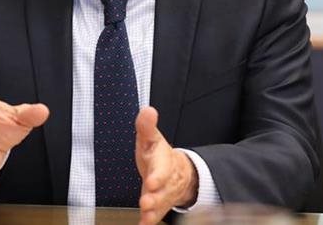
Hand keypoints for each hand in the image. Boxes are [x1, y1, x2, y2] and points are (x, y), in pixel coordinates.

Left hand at [135, 106, 198, 224]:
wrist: (176, 171)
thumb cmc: (159, 154)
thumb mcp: (150, 138)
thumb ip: (146, 126)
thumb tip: (147, 109)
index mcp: (163, 161)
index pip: (162, 168)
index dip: (158, 175)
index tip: (151, 181)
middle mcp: (166, 179)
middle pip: (163, 189)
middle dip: (155, 196)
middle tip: (145, 202)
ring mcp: (164, 194)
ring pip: (161, 204)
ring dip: (153, 210)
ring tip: (145, 216)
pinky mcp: (159, 206)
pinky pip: (157, 214)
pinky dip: (150, 221)